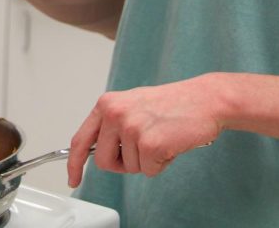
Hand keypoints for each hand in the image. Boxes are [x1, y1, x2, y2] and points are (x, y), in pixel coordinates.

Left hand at [67, 77, 221, 187]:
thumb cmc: (174, 103)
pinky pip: (149, 171)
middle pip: (104, 161)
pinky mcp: (150, 143)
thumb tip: (99, 150)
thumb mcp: (133, 105)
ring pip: (130, 168)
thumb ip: (113, 124)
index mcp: (108, 104)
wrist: (205, 99)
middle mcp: (115, 114)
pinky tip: (171, 143)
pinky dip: (162, 163)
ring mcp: (131, 128)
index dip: (75, 163)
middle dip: (123, 163)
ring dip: (147, 160)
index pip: (81, 139)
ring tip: (162, 137)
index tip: (74, 178)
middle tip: (144, 148)